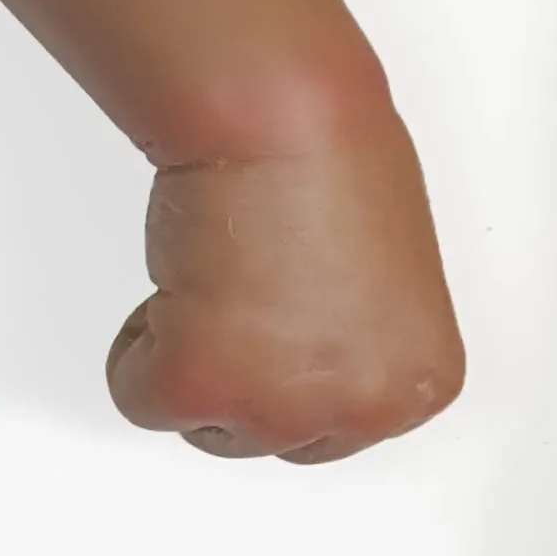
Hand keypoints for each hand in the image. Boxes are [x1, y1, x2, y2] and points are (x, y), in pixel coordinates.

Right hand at [102, 128, 465, 461]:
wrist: (283, 118)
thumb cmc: (334, 160)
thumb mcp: (380, 284)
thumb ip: (351, 343)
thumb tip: (308, 356)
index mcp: (417, 383)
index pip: (339, 428)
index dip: (294, 371)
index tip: (285, 325)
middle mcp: (360, 409)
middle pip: (272, 437)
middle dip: (243, 375)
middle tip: (245, 295)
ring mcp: (279, 408)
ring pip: (205, 422)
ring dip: (192, 356)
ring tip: (222, 274)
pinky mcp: (198, 388)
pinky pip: (139, 395)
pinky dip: (139, 344)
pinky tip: (184, 276)